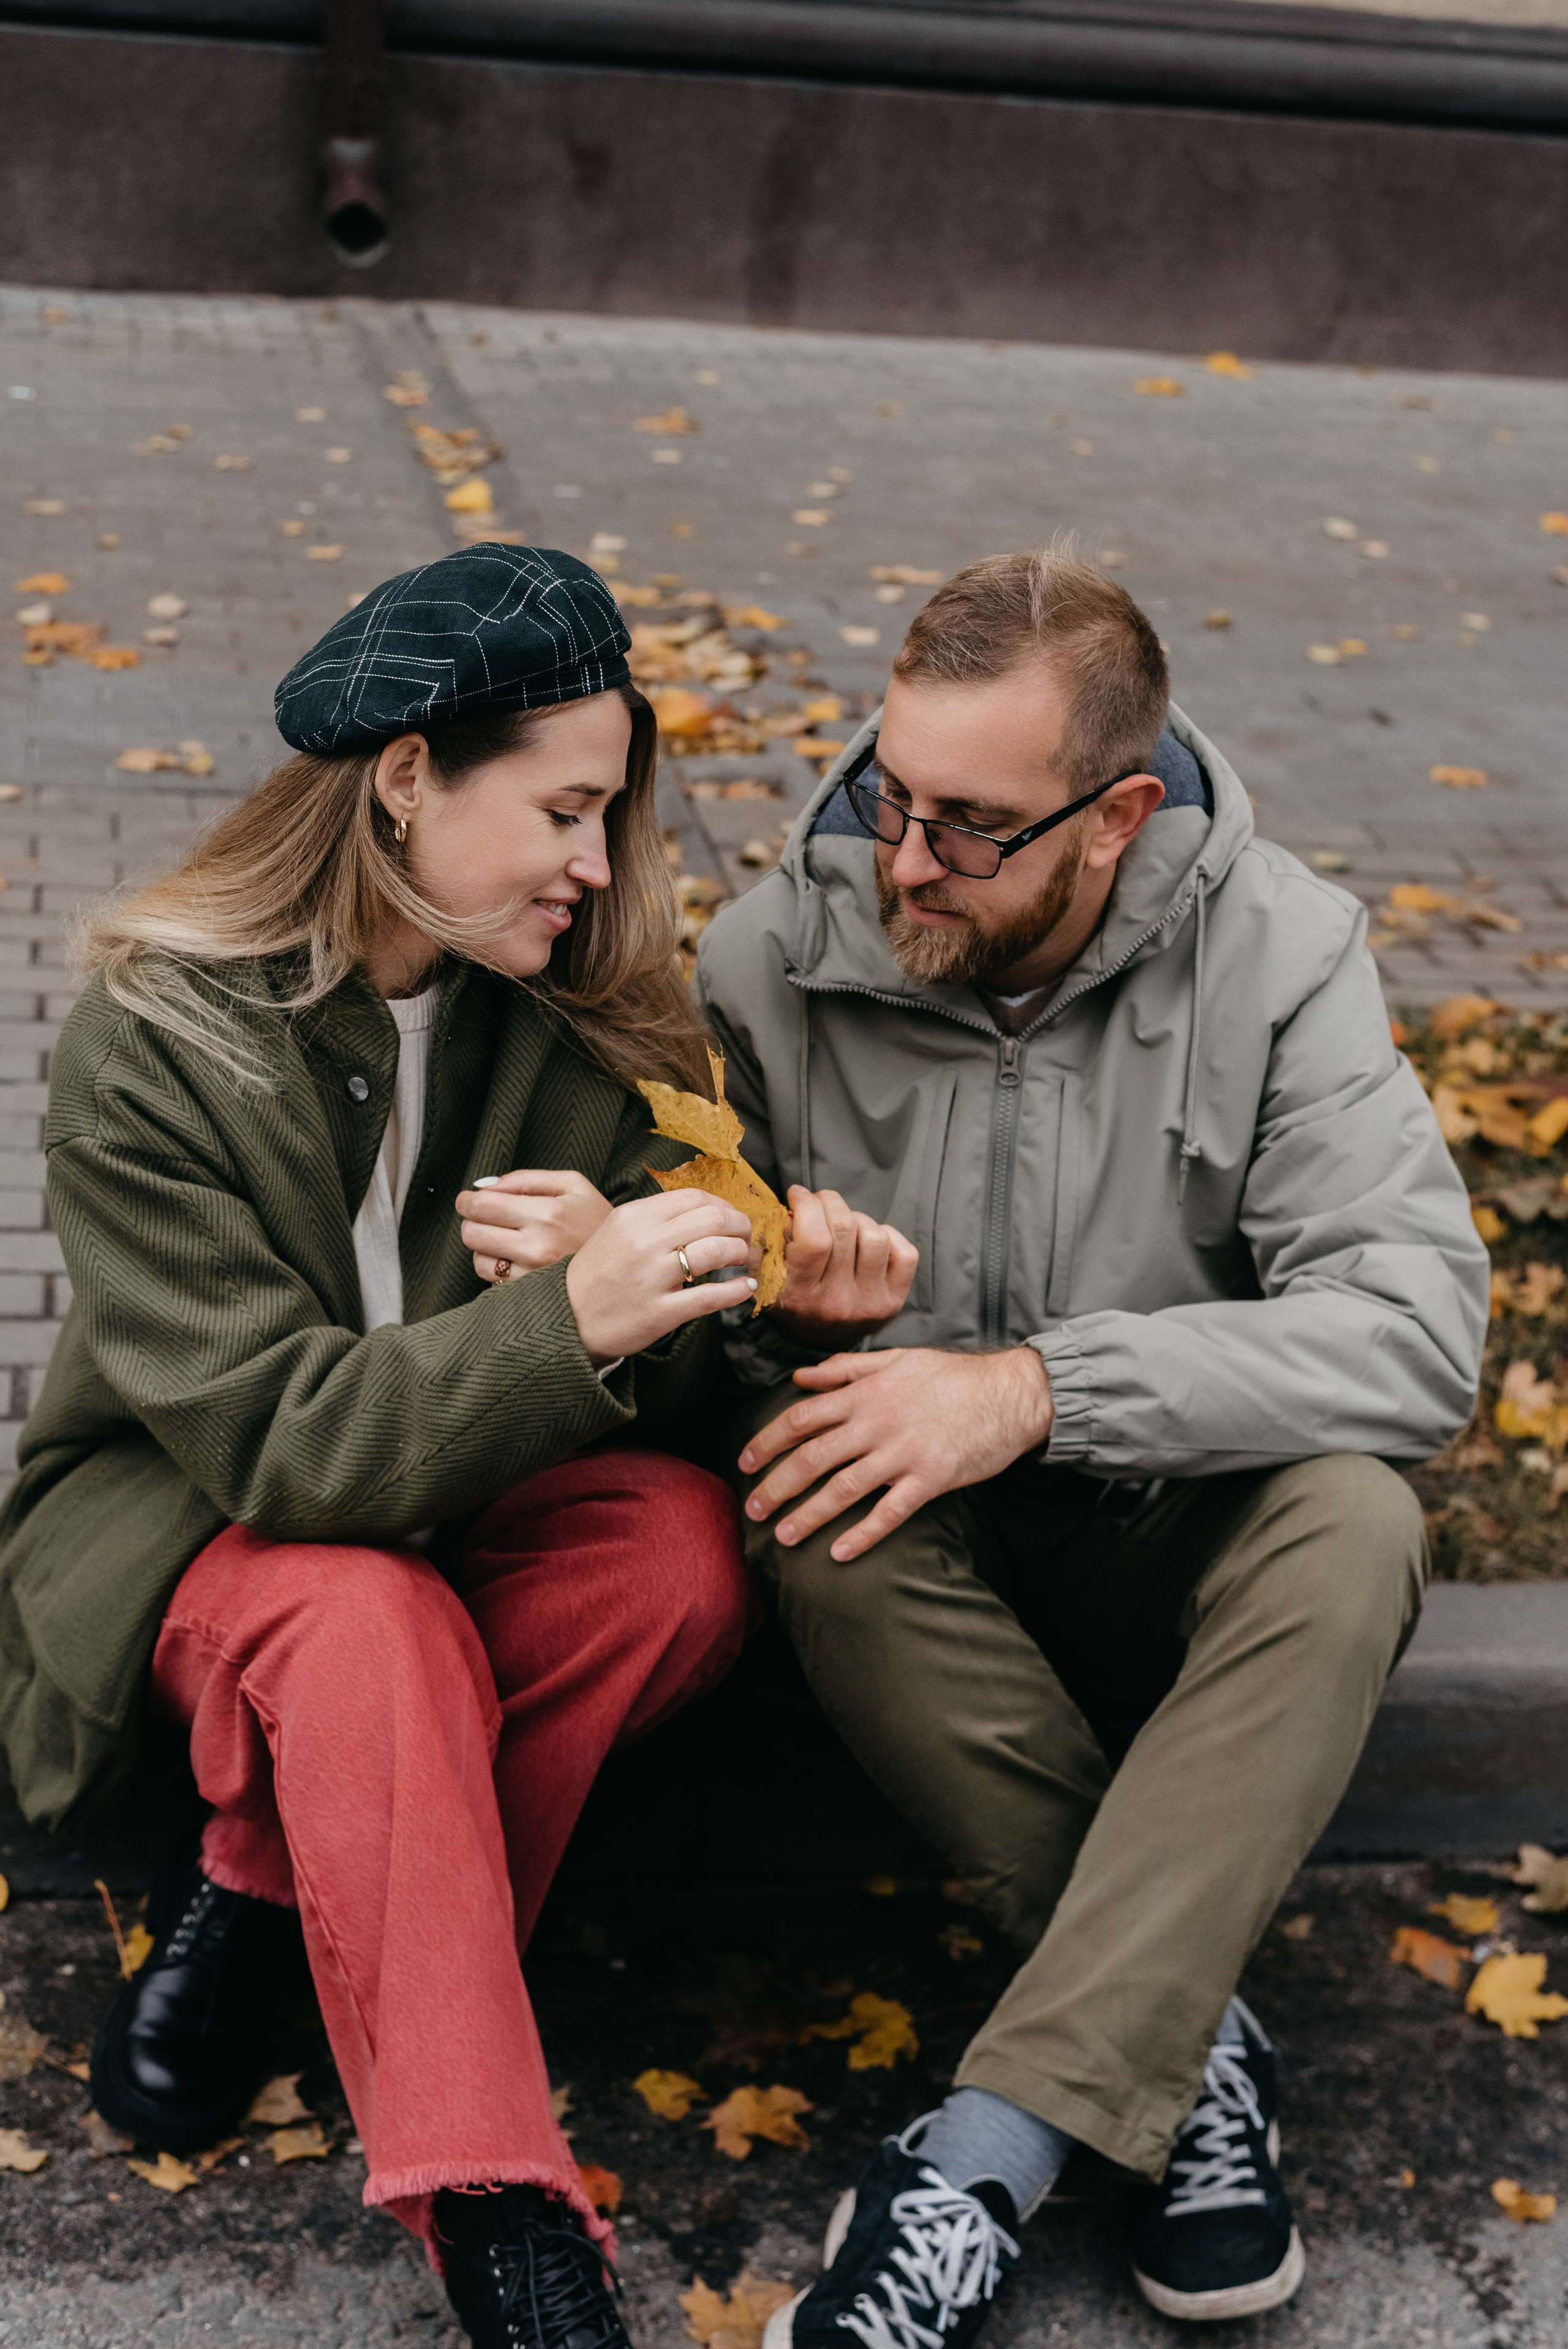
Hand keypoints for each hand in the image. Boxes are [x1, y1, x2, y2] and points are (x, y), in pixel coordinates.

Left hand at [458, 1169, 612, 1282]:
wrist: (625, 1266)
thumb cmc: (596, 1221)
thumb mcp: (573, 1185)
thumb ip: (528, 1178)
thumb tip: (486, 1185)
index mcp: (547, 1214)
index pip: (482, 1206)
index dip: (467, 1200)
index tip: (468, 1199)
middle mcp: (537, 1246)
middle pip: (472, 1233)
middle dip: (472, 1221)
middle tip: (484, 1217)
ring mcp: (533, 1275)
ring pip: (478, 1259)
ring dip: (484, 1247)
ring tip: (505, 1240)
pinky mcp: (530, 1295)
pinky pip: (491, 1281)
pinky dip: (495, 1268)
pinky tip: (514, 1259)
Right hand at [566, 1190, 758, 1367]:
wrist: (565, 1318)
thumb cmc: (596, 1274)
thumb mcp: (615, 1231)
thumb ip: (654, 1218)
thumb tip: (703, 1211)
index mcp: (634, 1217)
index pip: (694, 1197)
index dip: (723, 1205)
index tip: (730, 1217)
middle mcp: (644, 1242)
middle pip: (713, 1219)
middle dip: (739, 1226)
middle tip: (744, 1238)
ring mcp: (653, 1277)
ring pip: (717, 1251)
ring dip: (740, 1254)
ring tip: (743, 1260)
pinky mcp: (661, 1312)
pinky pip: (711, 1297)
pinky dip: (737, 1291)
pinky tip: (745, 1288)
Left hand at [739, 1345, 1053, 1560]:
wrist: (1010, 1393)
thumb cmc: (952, 1376)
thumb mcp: (896, 1359)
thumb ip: (845, 1369)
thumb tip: (799, 1377)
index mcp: (865, 1394)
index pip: (801, 1418)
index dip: (767, 1441)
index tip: (744, 1462)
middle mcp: (877, 1423)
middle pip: (812, 1457)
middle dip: (776, 1485)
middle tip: (752, 1509)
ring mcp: (903, 1453)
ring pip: (844, 1488)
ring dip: (809, 1514)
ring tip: (782, 1536)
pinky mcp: (930, 1479)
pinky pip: (890, 1512)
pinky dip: (862, 1534)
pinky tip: (839, 1553)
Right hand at [770, 1186, 918, 1347]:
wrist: (818, 1342)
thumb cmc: (789, 1297)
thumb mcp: (766, 1275)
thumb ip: (767, 1242)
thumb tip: (792, 1201)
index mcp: (799, 1297)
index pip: (814, 1240)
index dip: (808, 1205)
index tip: (798, 1194)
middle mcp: (837, 1303)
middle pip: (844, 1229)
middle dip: (830, 1202)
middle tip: (820, 1202)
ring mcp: (870, 1304)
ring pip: (875, 1236)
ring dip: (858, 1219)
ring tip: (843, 1226)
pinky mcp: (894, 1301)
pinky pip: (905, 1252)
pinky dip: (888, 1237)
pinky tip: (867, 1243)